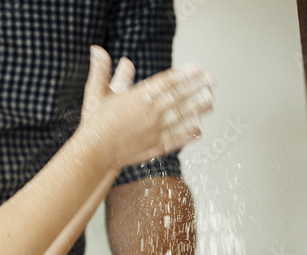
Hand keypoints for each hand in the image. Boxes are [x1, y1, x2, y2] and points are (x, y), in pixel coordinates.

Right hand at [79, 45, 213, 168]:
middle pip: (178, 98)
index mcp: (137, 98)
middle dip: (197, 88)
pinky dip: (188, 133)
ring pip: (180, 117)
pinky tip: (198, 129)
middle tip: (212, 81)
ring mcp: (154, 131)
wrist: (94, 153)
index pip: (166, 82)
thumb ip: (101, 71)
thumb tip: (97, 50)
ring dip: (197, 108)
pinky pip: (175, 138)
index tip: (198, 68)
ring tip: (211, 101)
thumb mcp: (95, 93)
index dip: (184, 74)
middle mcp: (149, 113)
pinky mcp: (154, 147)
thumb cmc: (95, 124)